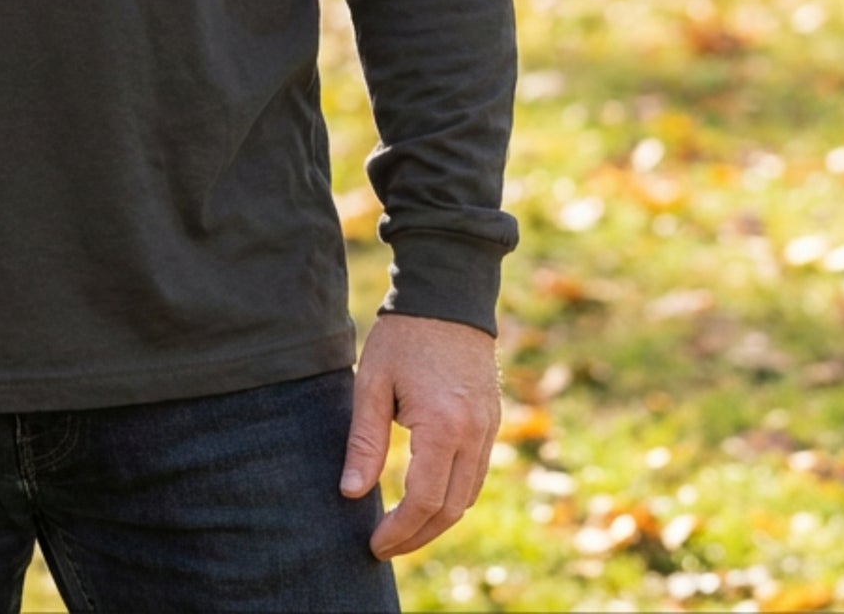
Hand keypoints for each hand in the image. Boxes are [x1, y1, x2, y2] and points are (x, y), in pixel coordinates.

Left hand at [339, 312, 501, 560]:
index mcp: (443, 428)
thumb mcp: (372, 384)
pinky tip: (427, 498)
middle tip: (384, 546)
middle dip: (418, 536)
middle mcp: (474, 436)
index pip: (424, 501)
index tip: (373, 543)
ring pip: (468, 497)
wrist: (447, 296)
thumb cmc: (403, 337)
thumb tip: (351, 493)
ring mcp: (489, 429)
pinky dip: (453, 496)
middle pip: (451, 510)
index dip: (399, 530)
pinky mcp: (492, 421)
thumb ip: (364, 441)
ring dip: (437, 521)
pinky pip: (476, 475)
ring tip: (402, 530)